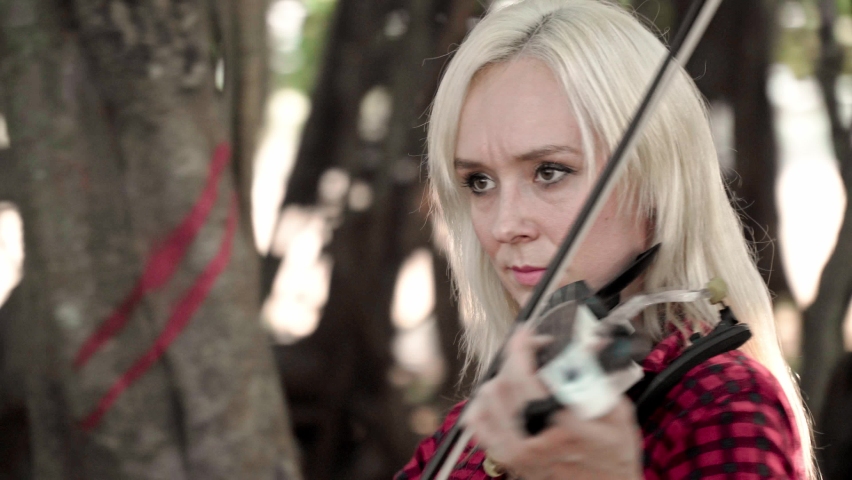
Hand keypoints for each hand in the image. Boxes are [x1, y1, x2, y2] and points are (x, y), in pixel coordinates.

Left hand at [460, 326, 642, 479]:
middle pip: (504, 382)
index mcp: (565, 424)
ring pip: (487, 398)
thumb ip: (600, 377)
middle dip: (515, 356)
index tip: (527, 333)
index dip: (522, 346)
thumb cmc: (614, 455)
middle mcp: (535, 438)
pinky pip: (477, 425)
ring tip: (520, 374)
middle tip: (531, 349)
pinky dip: (482, 405)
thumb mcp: (620, 414)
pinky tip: (498, 397)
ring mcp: (517, 452)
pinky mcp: (508, 460)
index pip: (526, 375)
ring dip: (501, 377)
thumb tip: (589, 344)